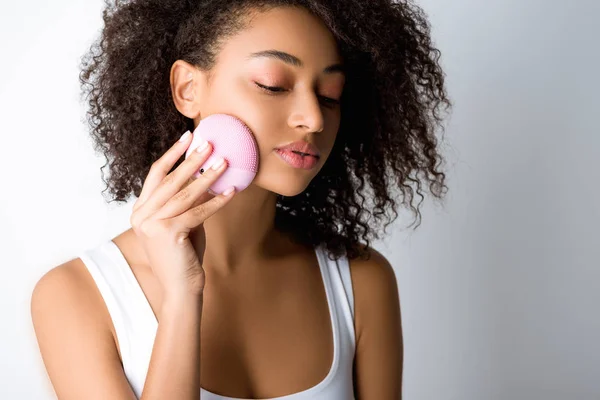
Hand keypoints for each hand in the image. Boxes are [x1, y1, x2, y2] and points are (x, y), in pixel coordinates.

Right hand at [129, 130, 234, 297]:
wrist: (181, 288)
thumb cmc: (184, 256)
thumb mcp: (183, 223)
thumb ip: (187, 202)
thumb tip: (206, 175)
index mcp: (140, 211)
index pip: (155, 174)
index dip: (172, 154)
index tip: (188, 137)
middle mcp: (141, 216)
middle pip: (169, 179)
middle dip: (191, 159)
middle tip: (209, 143)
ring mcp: (151, 224)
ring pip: (184, 193)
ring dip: (207, 176)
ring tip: (224, 162)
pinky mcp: (167, 233)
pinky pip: (198, 211)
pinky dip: (217, 201)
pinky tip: (231, 191)